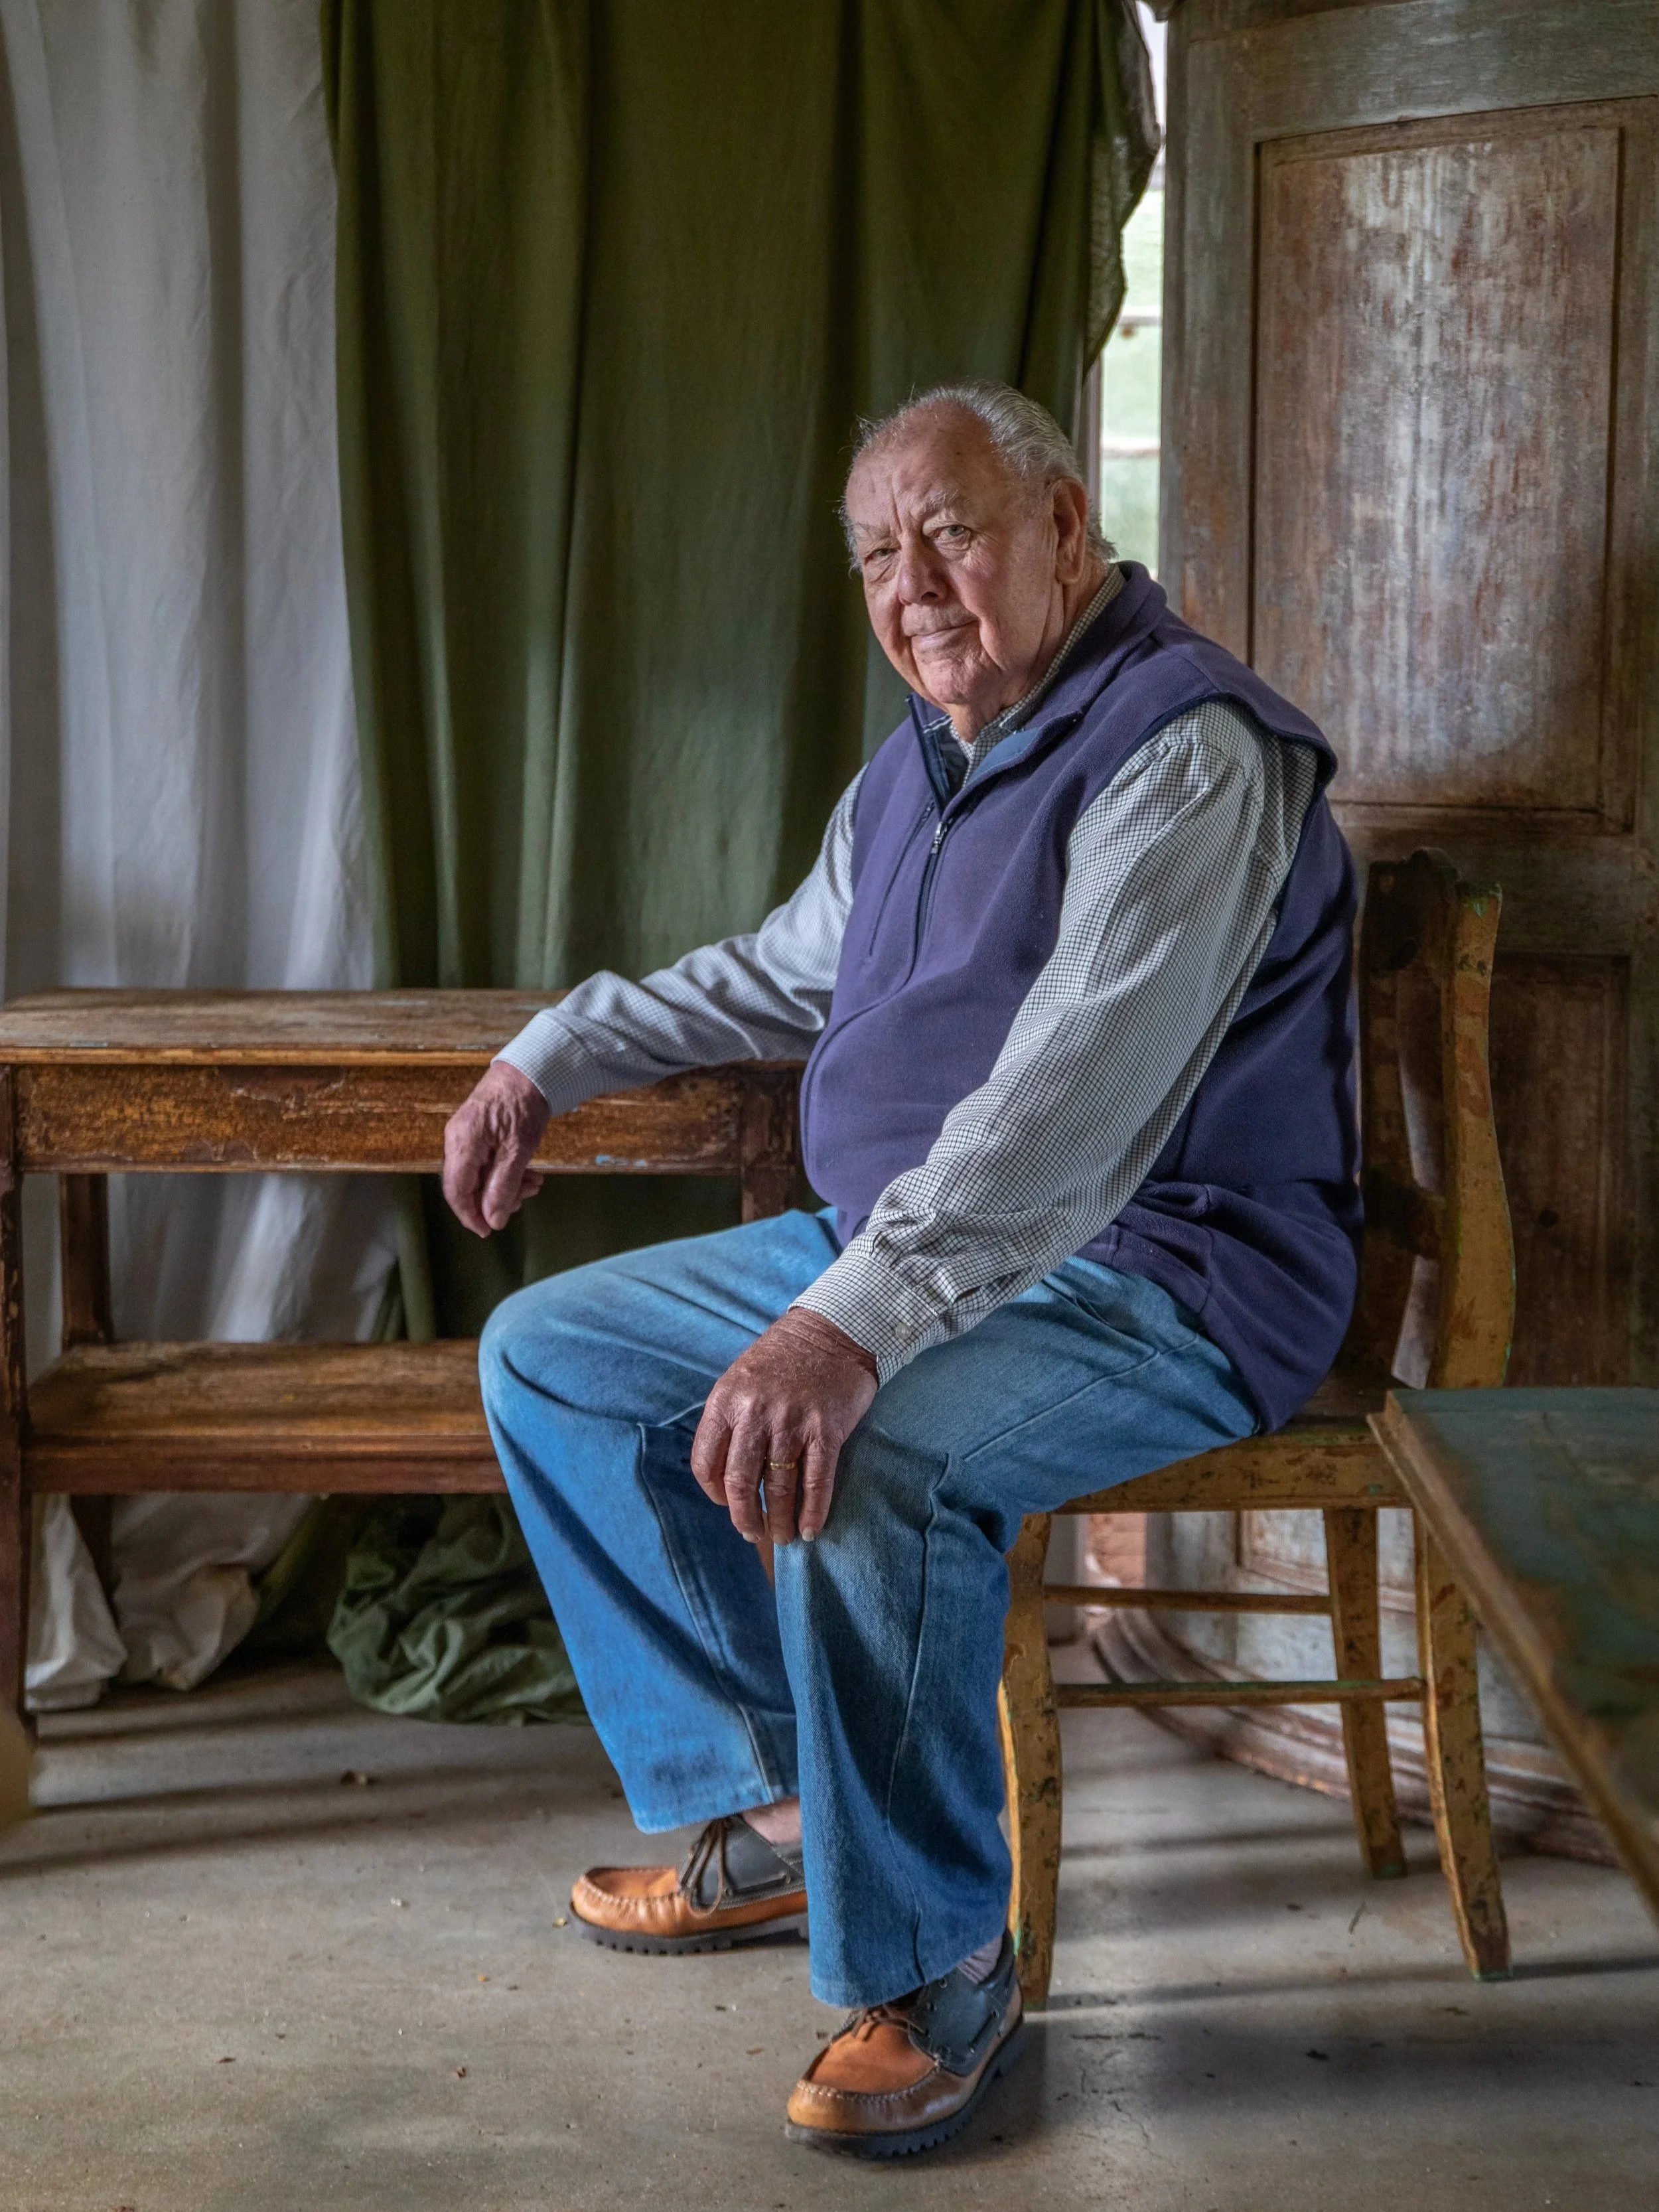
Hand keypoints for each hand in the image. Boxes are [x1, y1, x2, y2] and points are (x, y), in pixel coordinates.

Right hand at [442, 1061, 550, 1234]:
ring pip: (480, 1175)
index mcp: (463, 1144)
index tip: (488, 1231)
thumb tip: (493, 1220)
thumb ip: (503, 1186)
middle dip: (495, 1198)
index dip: (470, 1215)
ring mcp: (467, 1137)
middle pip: (468, 1185)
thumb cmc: (524, 1105)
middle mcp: (458, 1141)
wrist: (530, 1070)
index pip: (456, 1191)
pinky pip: (487, 1162)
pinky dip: (507, 1172)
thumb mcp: (518, 1150)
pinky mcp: (480, 1134)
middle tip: (525, 1197)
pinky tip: (529, 1174)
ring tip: (535, 1183)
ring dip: (506, 1185)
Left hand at [691, 1307, 878, 1544]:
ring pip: (779, 1488)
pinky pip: (816, 1482)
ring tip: (782, 1537)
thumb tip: (725, 1475)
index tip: (724, 1503)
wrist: (832, 1330)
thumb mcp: (741, 1379)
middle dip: (745, 1517)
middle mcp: (756, 1413)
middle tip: (751, 1533)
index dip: (713, 1492)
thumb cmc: (783, 1358)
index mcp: (726, 1400)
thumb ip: (729, 1421)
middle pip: (741, 1483)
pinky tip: (811, 1528)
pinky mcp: (827, 1430)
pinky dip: (813, 1512)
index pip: (706, 1462)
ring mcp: (793, 1422)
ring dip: (779, 1521)